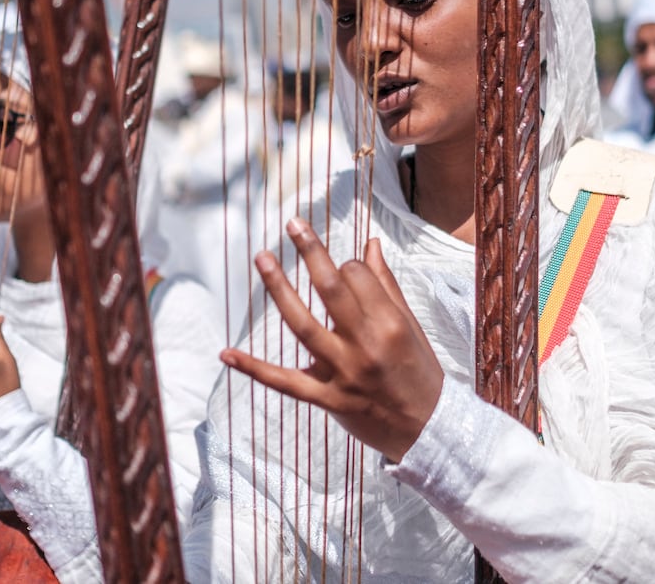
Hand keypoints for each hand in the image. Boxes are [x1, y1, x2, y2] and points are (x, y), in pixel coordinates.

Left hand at [221, 217, 444, 461]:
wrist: (428, 431)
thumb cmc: (420, 372)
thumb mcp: (411, 325)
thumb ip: (387, 284)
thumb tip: (370, 243)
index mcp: (390, 323)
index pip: (358, 276)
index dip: (346, 264)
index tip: (343, 267)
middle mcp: (366, 345)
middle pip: (331, 289)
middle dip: (311, 252)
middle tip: (292, 224)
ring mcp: (343, 373)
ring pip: (303, 326)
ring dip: (279, 290)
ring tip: (262, 258)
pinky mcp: (328, 400)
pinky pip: (285, 382)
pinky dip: (254, 368)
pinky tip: (226, 353)